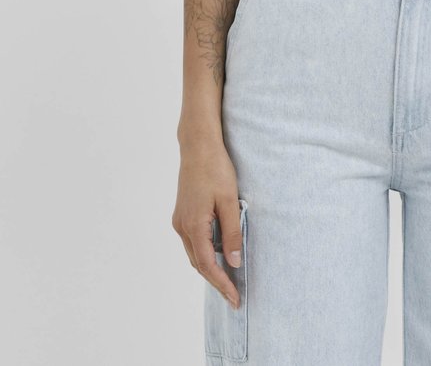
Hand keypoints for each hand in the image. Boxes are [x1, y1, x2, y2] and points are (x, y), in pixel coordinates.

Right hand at [172, 139, 243, 308]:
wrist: (198, 146)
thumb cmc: (216, 169)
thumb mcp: (230, 201)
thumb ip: (232, 233)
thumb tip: (233, 262)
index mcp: (194, 225)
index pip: (207, 265)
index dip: (221, 284)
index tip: (234, 299)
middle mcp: (182, 226)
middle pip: (198, 263)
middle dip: (216, 280)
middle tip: (234, 295)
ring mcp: (180, 220)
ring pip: (194, 253)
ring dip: (210, 268)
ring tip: (228, 279)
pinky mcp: (182, 213)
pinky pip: (193, 241)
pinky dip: (205, 253)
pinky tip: (218, 254)